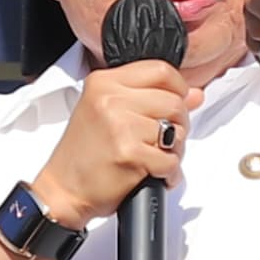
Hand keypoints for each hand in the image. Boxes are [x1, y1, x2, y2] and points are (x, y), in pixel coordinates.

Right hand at [35, 56, 189, 226]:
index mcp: (104, 83)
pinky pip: (170, 160)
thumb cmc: (85, 155)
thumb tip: (195, 94)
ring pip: (176, 131)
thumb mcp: (110, 113)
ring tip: (153, 157)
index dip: (178, 89)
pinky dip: (167, 173)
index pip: (161, 70)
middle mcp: (110, 99)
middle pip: (174, 101)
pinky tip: (151, 174)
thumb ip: (152, 98)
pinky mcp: (129, 153)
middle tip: (161, 140)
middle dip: (178, 125)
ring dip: (173, 151)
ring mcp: (120, 125)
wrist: (64, 190)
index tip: (174, 103)